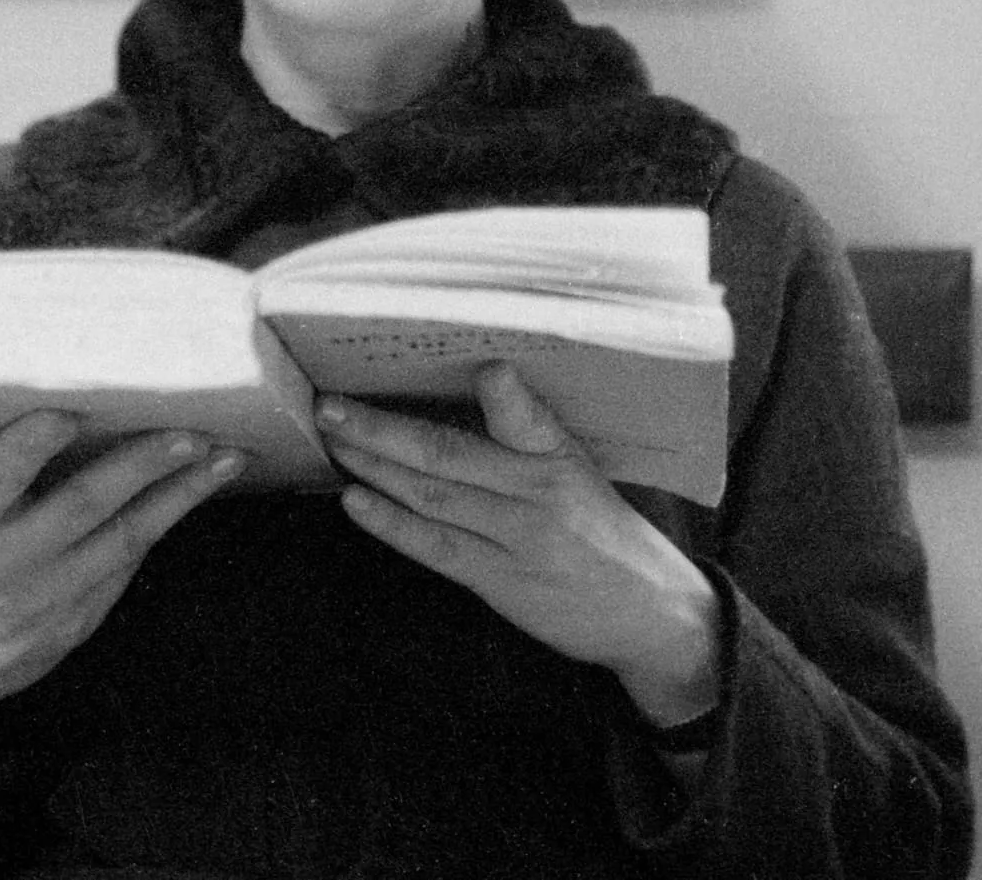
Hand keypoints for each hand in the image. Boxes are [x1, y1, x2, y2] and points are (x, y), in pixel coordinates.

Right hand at [0, 413, 242, 831]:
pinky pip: (127, 567)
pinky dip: (161, 526)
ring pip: (126, 538)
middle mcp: (8, 561)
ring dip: (179, 495)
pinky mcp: (77, 620)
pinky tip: (194, 491)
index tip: (70, 411)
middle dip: (141, 464)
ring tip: (224, 458)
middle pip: (83, 504)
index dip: (31, 445)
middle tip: (190, 430)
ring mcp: (49, 596)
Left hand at [320, 364, 721, 725]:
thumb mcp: (583, 469)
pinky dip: (391, 523)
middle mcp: (539, 497)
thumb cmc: (608, 533)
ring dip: (373, 466)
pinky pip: (436, 547)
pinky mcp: (501, 582)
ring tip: (332, 440)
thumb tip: (476, 383)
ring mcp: (517, 542)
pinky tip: (355, 501)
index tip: (483, 367)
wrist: (651, 614)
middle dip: (381, 428)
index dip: (505, 394)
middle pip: (448, 454)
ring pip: (432, 497)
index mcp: (562, 459)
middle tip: (330, 403)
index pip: (528, 418)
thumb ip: (528, 433)